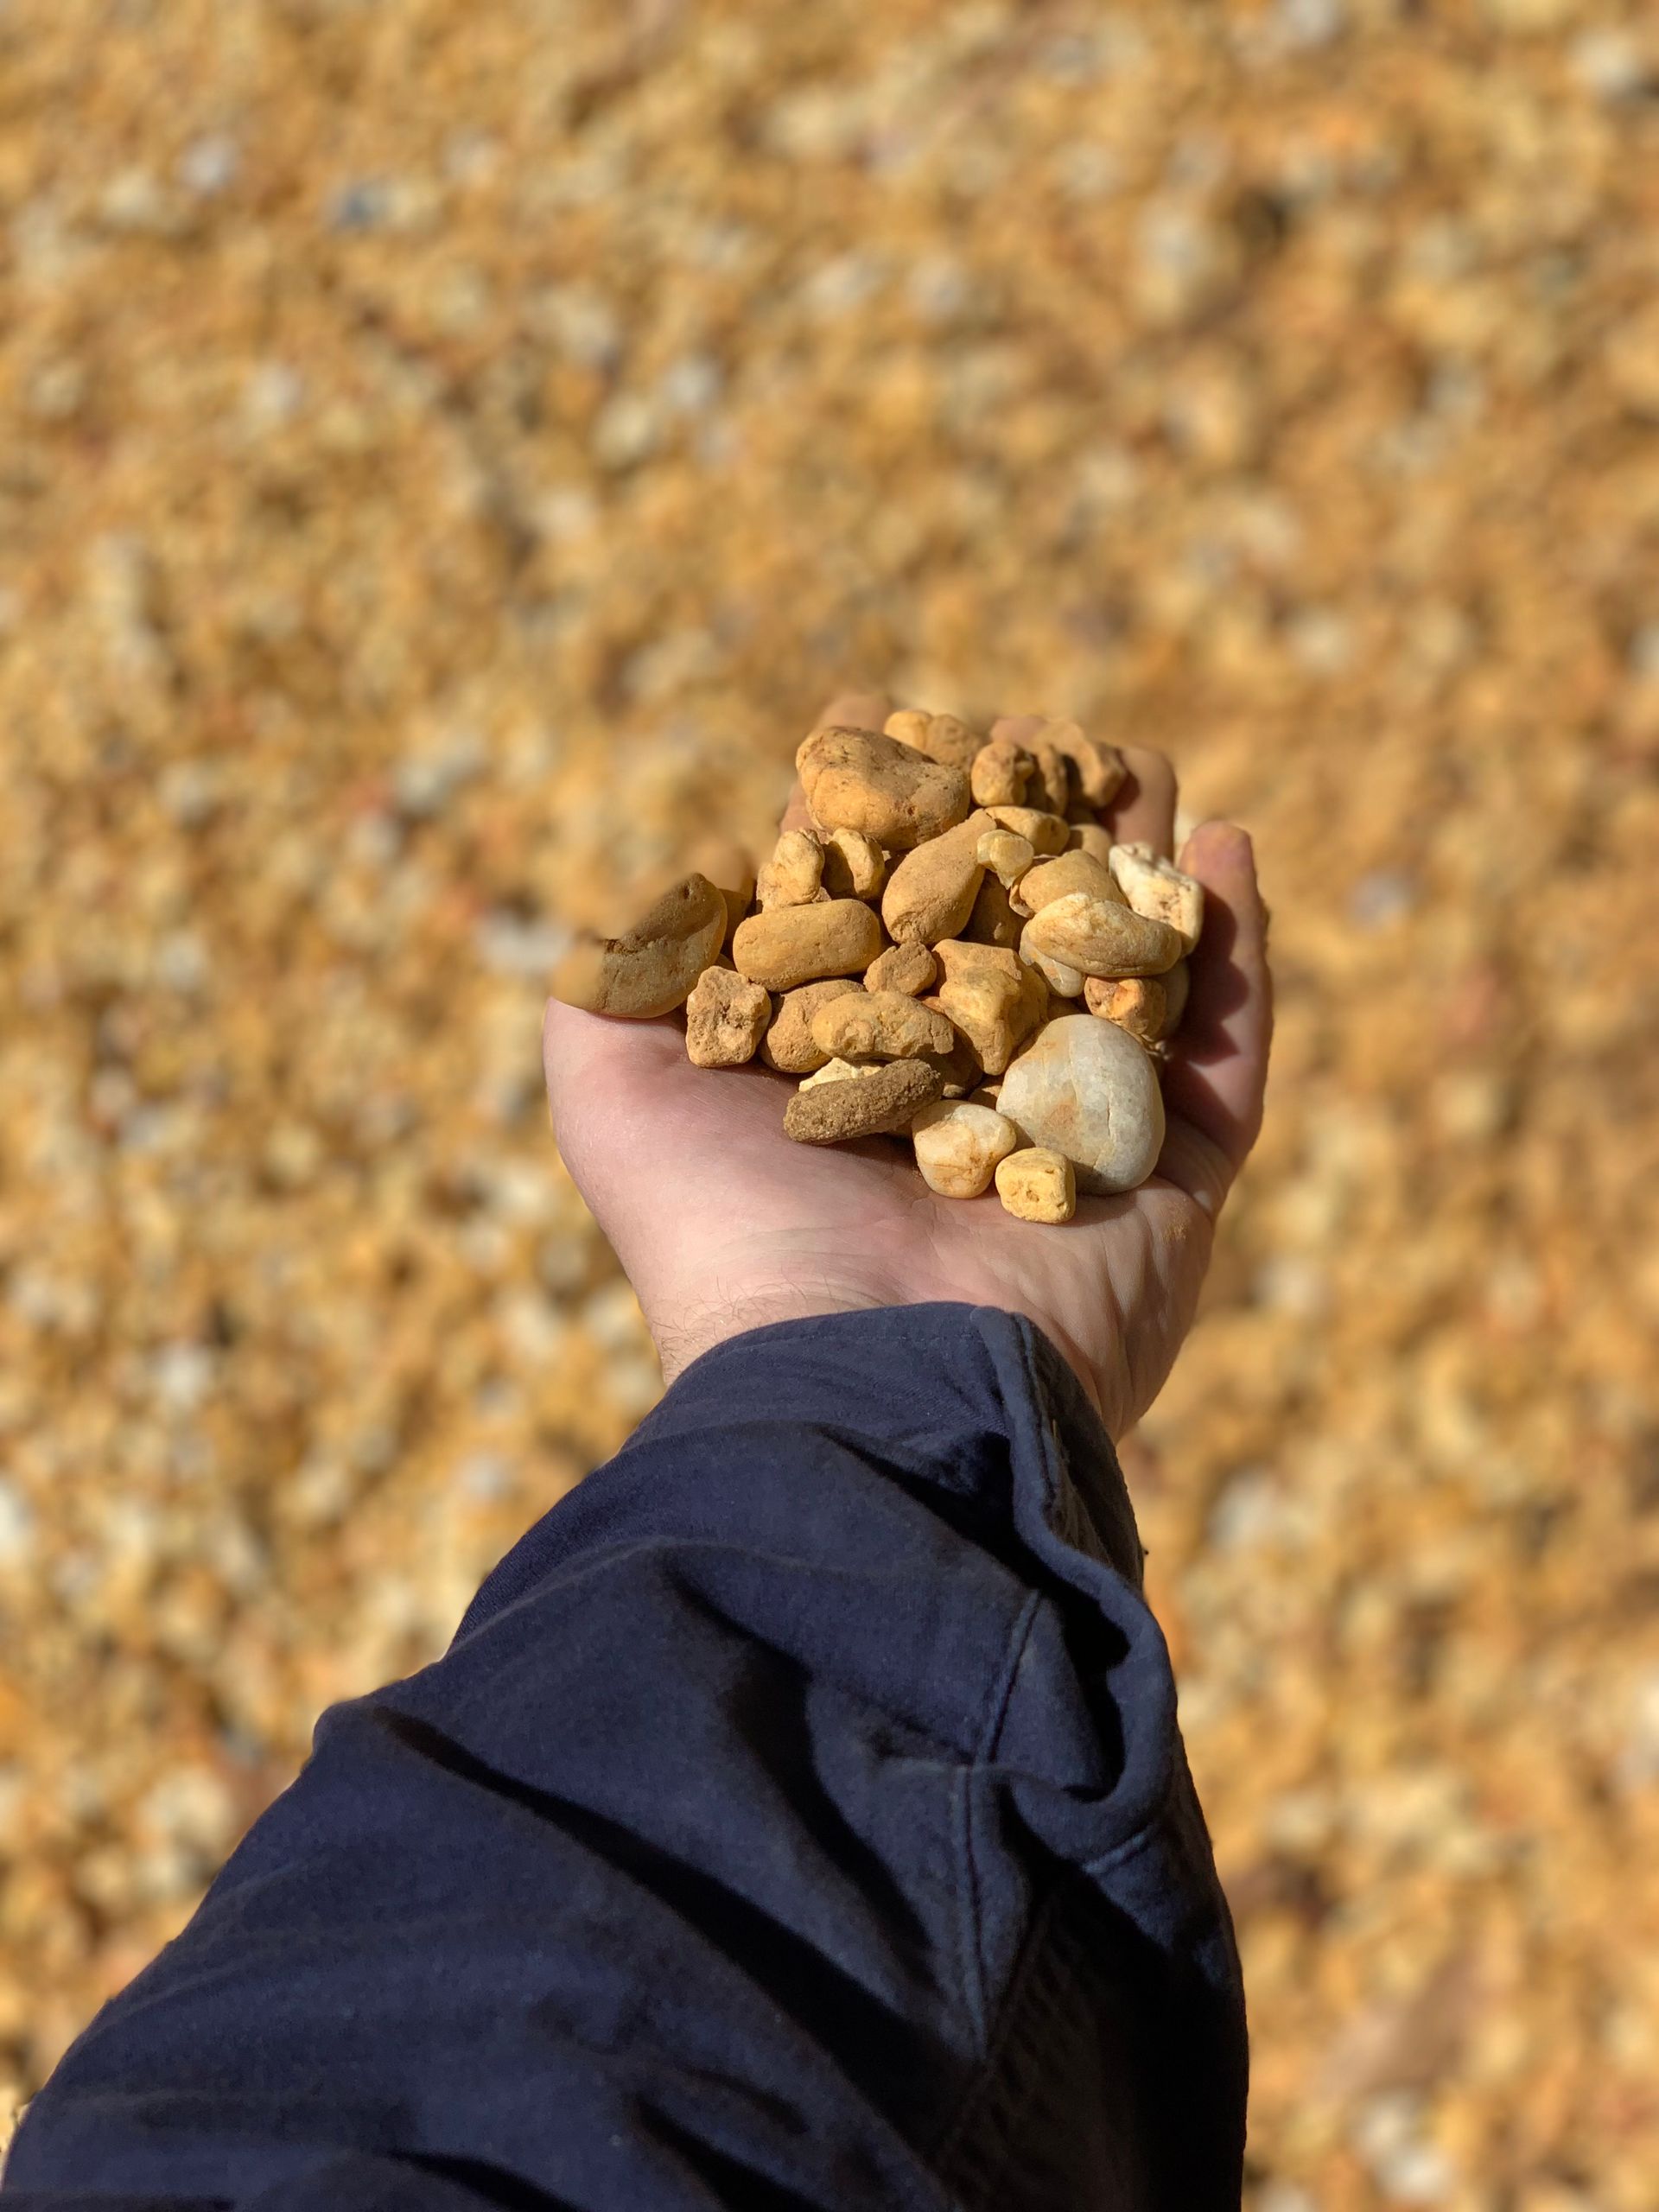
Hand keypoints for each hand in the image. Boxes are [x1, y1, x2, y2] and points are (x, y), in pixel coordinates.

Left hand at [542, 693, 1270, 1439]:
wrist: (857, 1374)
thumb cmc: (730, 1232)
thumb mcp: (614, 1094)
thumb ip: (619, 981)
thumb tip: (675, 884)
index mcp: (851, 1083)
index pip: (875, 924)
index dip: (877, 819)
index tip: (874, 715)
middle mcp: (965, 1107)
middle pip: (1008, 934)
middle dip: (1022, 825)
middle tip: (1027, 730)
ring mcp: (1078, 1143)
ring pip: (1125, 976)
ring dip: (1134, 862)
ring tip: (1133, 757)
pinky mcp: (1174, 1185)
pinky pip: (1227, 1054)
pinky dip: (1239, 952)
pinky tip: (1227, 843)